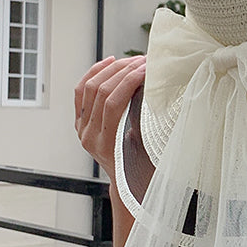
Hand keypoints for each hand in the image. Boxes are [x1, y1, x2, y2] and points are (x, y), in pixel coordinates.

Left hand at [74, 55, 145, 176]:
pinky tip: (110, 62)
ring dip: (113, 69)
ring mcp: (82, 128)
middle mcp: (88, 135)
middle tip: (143, 61)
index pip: (113, 103)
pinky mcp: (81, 121)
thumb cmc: (144, 172)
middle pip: (101, 91)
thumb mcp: (152, 154)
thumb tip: (165, 100)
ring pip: (90, 87)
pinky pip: (82, 90)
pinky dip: (95, 73)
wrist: (128, 185)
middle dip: (124, 71)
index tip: (148, 69)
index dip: (131, 82)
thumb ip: (151, 131)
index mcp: (105, 145)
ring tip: (132, 60)